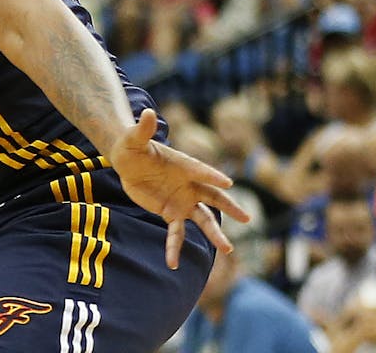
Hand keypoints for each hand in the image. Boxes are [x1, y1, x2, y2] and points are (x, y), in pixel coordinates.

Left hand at [107, 109, 252, 268]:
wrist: (128, 161)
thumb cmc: (133, 146)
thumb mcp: (134, 138)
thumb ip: (143, 128)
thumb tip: (146, 113)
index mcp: (185, 166)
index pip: (202, 171)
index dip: (213, 177)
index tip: (227, 183)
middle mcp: (189, 185)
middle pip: (214, 198)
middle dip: (230, 207)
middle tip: (247, 219)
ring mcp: (182, 200)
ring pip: (203, 219)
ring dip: (215, 234)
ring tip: (228, 250)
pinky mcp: (170, 212)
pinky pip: (176, 233)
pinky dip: (175, 247)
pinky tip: (173, 263)